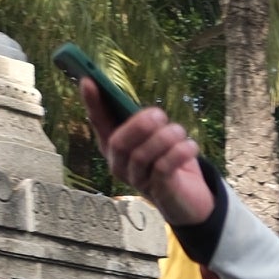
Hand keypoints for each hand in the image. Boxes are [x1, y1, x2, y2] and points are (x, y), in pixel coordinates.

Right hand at [90, 103, 217, 227]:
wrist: (190, 197)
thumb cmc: (169, 159)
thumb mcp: (157, 137)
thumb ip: (146, 123)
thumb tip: (147, 109)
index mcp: (115, 146)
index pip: (98, 122)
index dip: (93, 103)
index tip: (88, 80)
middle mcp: (120, 164)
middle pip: (118, 142)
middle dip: (139, 125)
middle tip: (160, 114)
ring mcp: (136, 180)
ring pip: (141, 155)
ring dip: (164, 138)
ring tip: (180, 131)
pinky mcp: (157, 191)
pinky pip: (162, 168)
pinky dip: (178, 153)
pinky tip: (190, 145)